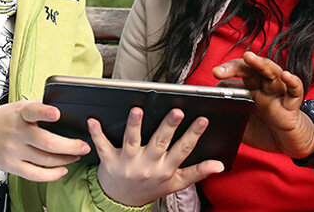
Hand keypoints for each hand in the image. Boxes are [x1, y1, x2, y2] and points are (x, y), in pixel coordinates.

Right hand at [0, 99, 89, 181]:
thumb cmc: (6, 119)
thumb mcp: (20, 107)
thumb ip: (40, 107)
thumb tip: (64, 107)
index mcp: (20, 114)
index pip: (32, 111)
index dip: (45, 112)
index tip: (57, 113)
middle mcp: (17, 132)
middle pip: (47, 141)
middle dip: (70, 146)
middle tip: (84, 146)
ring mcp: (14, 150)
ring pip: (45, 159)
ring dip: (65, 159)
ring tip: (76, 155)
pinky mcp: (12, 165)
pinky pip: (35, 174)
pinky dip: (52, 174)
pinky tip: (62, 169)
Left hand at [89, 107, 224, 206]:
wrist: (120, 202)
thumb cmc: (149, 188)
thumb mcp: (176, 183)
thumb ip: (197, 173)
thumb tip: (219, 165)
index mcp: (165, 169)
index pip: (182, 150)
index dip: (193, 135)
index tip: (203, 120)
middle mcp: (148, 165)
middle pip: (159, 143)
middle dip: (168, 127)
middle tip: (177, 111)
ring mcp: (128, 163)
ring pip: (132, 141)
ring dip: (134, 126)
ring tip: (138, 110)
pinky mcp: (109, 160)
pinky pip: (103, 146)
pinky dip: (97, 133)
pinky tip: (93, 121)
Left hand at [213, 51, 313, 158]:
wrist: (290, 144)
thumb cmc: (266, 131)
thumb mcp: (242, 126)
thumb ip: (230, 117)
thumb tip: (209, 116)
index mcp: (249, 90)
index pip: (235, 76)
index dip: (224, 76)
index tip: (212, 78)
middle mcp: (263, 87)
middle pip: (250, 69)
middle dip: (234, 67)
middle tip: (218, 71)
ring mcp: (278, 93)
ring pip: (271, 72)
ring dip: (260, 64)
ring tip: (249, 57)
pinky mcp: (292, 104)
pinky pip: (295, 90)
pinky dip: (292, 82)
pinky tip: (286, 76)